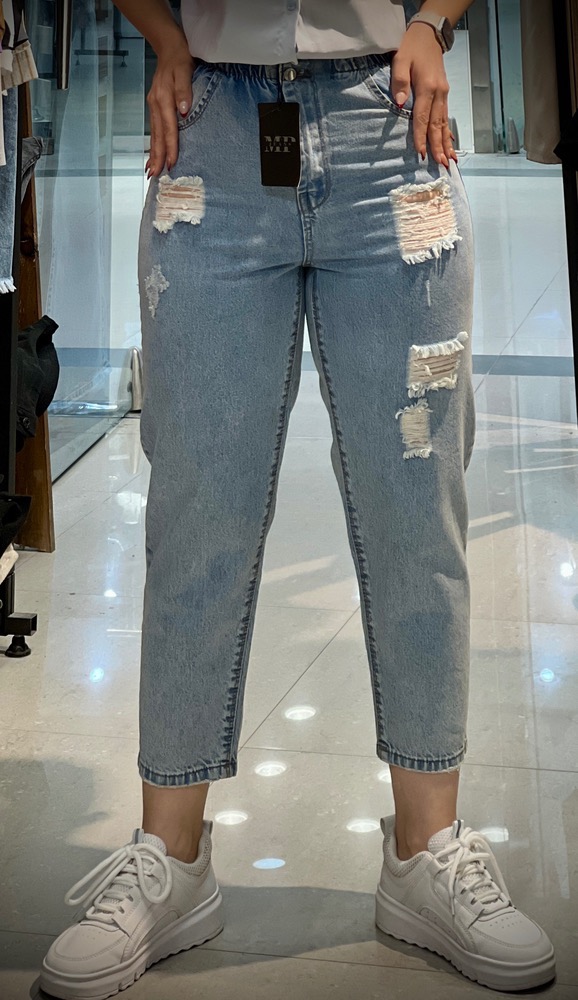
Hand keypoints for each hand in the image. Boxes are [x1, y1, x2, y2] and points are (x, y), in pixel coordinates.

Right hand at [146, 41, 193, 177]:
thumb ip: (185, 91)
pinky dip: (153, 144)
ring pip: (153, 135)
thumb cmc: (180, 60)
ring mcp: (153, 106)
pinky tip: (152, 155)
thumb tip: (184, 110)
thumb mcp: (185, 71)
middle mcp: (156, 105)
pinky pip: (153, 130)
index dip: (171, 148)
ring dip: (153, 154)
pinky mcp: (154, 107)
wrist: (168, 48)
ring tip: (151, 171)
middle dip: (157, 157)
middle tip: (155, 176)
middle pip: (157, 136)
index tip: (172, 164)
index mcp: (163, 99)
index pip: (169, 129)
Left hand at [391, 22, 457, 167]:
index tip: (421, 153)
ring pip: (444, 123)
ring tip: (449, 160)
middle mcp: (439, 93)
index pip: (422, 118)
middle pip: (437, 125)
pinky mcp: (444, 94)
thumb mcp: (400, 61)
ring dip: (446, 143)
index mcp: (427, 87)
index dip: (421, 137)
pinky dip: (448, 132)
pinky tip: (450, 144)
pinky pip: (446, 117)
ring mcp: (443, 94)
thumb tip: (400, 104)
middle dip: (438, 146)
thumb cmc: (411, 48)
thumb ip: (399, 82)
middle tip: (440, 164)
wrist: (428, 35)